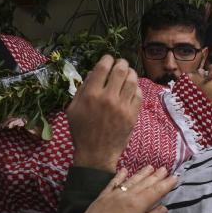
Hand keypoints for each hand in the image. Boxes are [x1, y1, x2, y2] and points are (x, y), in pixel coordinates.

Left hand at [55, 165, 175, 212]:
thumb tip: (164, 208)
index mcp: (135, 206)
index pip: (155, 192)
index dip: (166, 185)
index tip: (176, 178)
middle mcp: (125, 196)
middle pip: (144, 184)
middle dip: (156, 176)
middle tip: (166, 169)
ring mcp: (112, 195)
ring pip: (131, 181)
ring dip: (142, 173)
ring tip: (151, 167)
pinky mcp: (101, 198)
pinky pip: (113, 182)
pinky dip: (120, 175)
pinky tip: (124, 170)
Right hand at [67, 55, 141, 171]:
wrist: (96, 154)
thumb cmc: (82, 132)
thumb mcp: (73, 109)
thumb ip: (82, 89)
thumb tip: (93, 72)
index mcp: (91, 95)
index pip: (103, 66)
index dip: (107, 58)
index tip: (108, 59)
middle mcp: (108, 98)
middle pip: (120, 70)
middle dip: (121, 63)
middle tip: (120, 64)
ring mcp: (122, 107)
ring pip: (132, 80)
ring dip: (130, 73)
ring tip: (128, 73)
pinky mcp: (132, 115)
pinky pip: (138, 94)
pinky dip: (136, 88)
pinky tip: (131, 88)